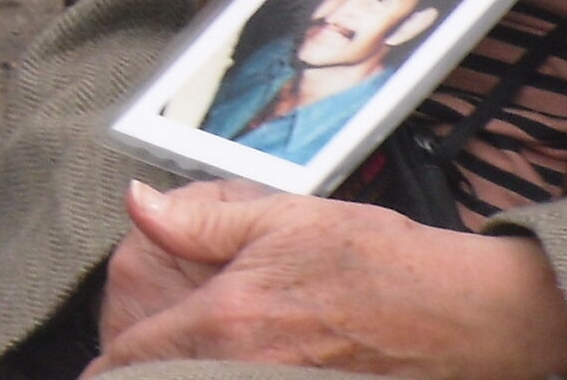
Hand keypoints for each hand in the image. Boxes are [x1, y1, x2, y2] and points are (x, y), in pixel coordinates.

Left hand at [89, 179, 566, 379]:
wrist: (462, 316)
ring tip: (187, 359)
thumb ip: (201, 217)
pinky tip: (239, 368)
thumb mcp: (283, 216)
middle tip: (144, 357)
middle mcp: (243, 371)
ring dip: (188, 375)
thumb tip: (138, 204)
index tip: (104, 363)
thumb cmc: (380, 262)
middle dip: (146, 372)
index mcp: (227, 319)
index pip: (133, 358)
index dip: (111, 362)